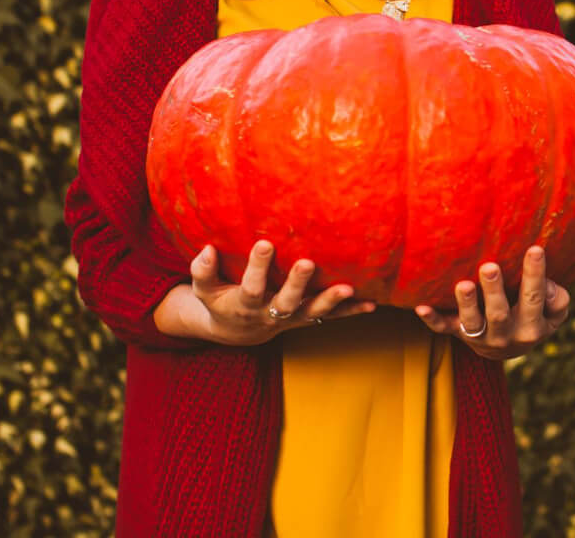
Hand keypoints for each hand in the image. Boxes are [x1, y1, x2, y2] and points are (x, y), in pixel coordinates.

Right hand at [154, 240, 374, 345]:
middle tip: (308, 262)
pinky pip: (332, 317)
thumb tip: (206, 249)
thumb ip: (203, 271)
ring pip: (314, 312)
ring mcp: (293, 317)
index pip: (251, 287)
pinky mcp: (308, 317)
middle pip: (287, 301)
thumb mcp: (204, 290)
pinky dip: (351, 311)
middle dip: (298, 282)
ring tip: (348, 288)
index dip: (257, 267)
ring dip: (332, 301)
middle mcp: (272, 313)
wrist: (237, 331)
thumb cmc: (220, 300)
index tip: (265, 242)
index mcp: (246, 304)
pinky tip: (372, 304)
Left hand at [414, 246, 570, 359]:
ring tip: (463, 284)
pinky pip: (443, 329)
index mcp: (531, 328)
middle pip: (499, 313)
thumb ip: (557, 300)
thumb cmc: (533, 317)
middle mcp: (504, 335)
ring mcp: (479, 337)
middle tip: (489, 266)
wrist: (508, 349)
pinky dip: (432, 320)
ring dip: (466, 304)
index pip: (534, 299)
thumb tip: (546, 285)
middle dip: (493, 291)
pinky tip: (421, 308)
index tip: (534, 249)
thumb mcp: (554, 315)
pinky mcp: (458, 334)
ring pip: (471, 323)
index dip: (535, 275)